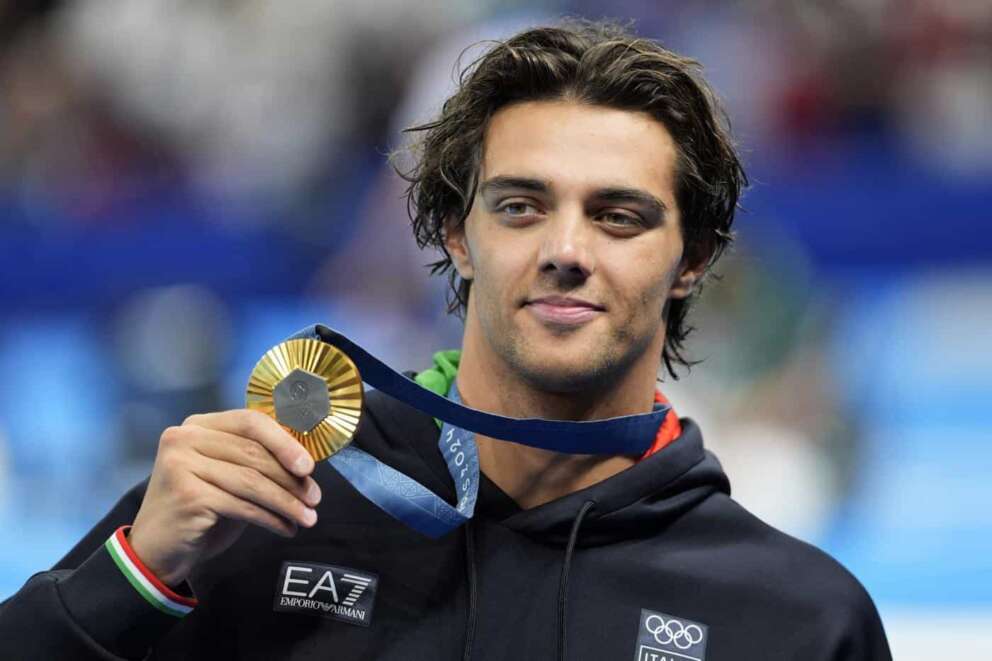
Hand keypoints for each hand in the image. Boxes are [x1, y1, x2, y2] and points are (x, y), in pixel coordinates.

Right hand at [128, 410, 320, 586]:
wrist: (157, 551)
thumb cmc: (200, 509)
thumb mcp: (229, 476)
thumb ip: (256, 460)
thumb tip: (305, 460)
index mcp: (198, 425)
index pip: (251, 422)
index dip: (284, 442)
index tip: (310, 466)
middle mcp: (185, 439)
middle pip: (253, 452)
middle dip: (291, 478)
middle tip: (315, 498)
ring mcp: (181, 465)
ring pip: (252, 481)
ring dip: (286, 502)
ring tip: (307, 517)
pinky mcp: (186, 494)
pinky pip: (243, 505)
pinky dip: (270, 518)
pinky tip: (285, 528)